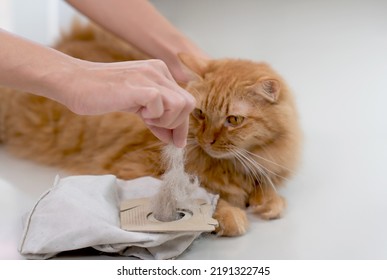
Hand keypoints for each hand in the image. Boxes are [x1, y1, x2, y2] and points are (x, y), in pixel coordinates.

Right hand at [61, 59, 195, 147]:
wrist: (74, 82)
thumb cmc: (102, 94)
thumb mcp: (137, 105)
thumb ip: (156, 117)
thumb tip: (174, 138)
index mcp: (159, 72)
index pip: (185, 100)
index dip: (182, 125)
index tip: (175, 141)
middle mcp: (158, 70)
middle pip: (188, 104)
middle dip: (177, 124)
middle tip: (155, 128)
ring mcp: (150, 76)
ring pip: (182, 105)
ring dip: (166, 120)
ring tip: (146, 119)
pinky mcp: (139, 86)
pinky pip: (162, 106)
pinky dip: (154, 117)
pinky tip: (139, 114)